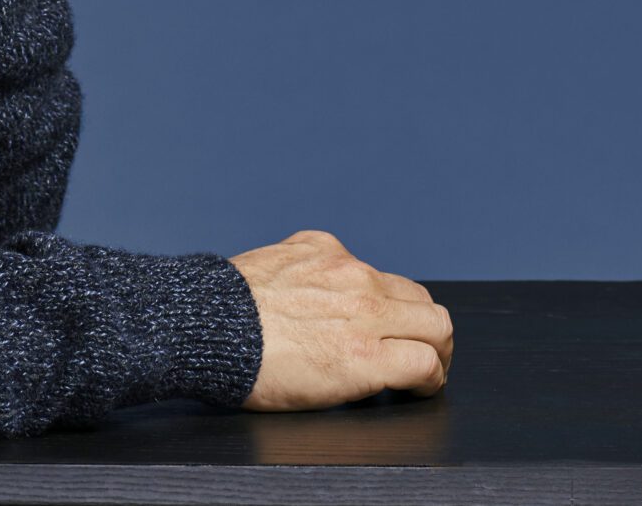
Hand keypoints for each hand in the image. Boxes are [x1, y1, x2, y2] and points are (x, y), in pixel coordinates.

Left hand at [229, 230, 451, 410]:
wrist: (205, 328)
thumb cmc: (253, 372)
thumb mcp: (321, 395)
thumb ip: (367, 376)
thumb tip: (388, 369)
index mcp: (366, 354)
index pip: (430, 362)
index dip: (431, 377)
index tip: (422, 380)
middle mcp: (365, 306)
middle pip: (436, 320)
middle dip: (435, 343)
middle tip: (421, 353)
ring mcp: (345, 270)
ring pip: (404, 286)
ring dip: (404, 309)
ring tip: (384, 324)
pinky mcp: (320, 246)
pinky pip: (356, 260)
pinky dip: (354, 280)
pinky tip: (331, 295)